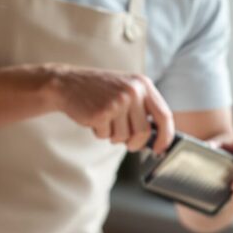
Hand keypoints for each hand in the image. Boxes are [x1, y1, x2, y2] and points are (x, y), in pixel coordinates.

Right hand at [53, 65, 174, 153]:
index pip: (164, 115)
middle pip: (144, 132)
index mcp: (142, 84)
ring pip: (124, 137)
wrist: (67, 83)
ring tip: (105, 120)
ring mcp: (117, 102)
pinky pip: (106, 136)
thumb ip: (142, 109)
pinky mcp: (101, 113)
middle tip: (128, 144)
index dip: (165, 136)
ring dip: (113, 136)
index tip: (160, 148)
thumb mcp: (125, 90)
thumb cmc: (98, 91)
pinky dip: (99, 132)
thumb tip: (155, 139)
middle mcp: (132, 92)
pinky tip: (93, 118)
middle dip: (135, 143)